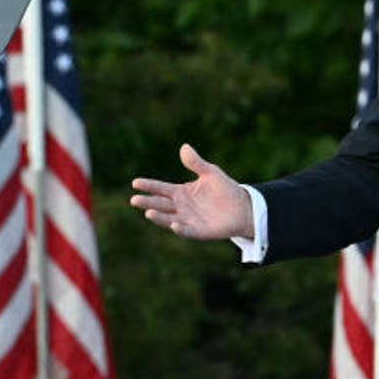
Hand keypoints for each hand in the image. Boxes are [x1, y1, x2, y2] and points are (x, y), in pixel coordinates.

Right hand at [130, 144, 254, 240]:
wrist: (244, 207)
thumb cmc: (225, 189)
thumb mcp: (210, 173)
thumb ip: (196, 163)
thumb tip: (184, 147)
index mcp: (181, 192)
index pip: (161, 189)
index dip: (149, 186)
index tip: (135, 182)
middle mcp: (181, 207)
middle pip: (160, 205)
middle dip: (147, 202)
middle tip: (134, 200)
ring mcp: (189, 220)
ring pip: (169, 219)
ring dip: (159, 217)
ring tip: (148, 213)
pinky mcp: (199, 231)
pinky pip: (187, 231)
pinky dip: (180, 229)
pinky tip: (174, 225)